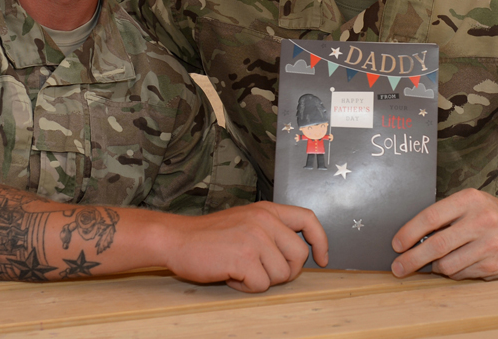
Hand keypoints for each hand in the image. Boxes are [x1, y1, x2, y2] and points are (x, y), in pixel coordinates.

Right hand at [164, 202, 327, 292]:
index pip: (307, 219)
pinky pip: (261, 285)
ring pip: (282, 274)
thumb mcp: (245, 220)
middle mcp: (264, 220)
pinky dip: (246, 287)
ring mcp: (255, 238)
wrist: (176, 239)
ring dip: (261, 280)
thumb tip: (297, 255)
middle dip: (285, 272)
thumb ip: (270, 230)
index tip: (322, 258)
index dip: (320, 240)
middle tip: (262, 272)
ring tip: (240, 269)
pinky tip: (231, 275)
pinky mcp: (244, 257)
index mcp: (267, 210)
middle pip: (299, 256)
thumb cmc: (208, 236)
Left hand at [390, 188, 497, 280]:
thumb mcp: (469, 203)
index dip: (409, 232)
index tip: (396, 244)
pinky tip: (454, 264)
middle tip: (398, 267)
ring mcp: (489, 245)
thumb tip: (410, 236)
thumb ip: (444, 215)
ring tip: (432, 263)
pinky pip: (462, 274)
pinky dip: (452, 272)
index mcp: (469, 200)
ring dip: (434, 267)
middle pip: (437, 245)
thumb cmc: (489, 214)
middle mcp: (481, 221)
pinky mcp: (495, 266)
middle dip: (412, 259)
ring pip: (447, 265)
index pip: (431, 217)